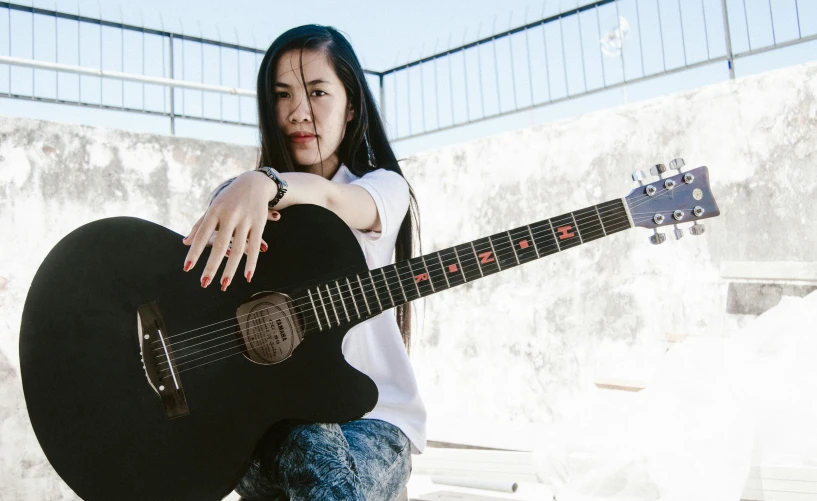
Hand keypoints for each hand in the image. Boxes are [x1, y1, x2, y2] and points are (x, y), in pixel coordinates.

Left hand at [181, 171, 280, 290]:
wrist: (254, 182)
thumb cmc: (229, 198)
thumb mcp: (213, 207)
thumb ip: (200, 225)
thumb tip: (185, 242)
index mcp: (214, 211)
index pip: (201, 235)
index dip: (194, 252)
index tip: (188, 268)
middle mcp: (229, 215)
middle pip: (219, 245)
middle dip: (211, 266)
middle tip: (204, 283)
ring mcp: (245, 220)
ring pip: (238, 249)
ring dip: (230, 270)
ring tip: (223, 285)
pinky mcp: (259, 224)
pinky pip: (254, 246)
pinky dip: (251, 263)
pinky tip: (247, 277)